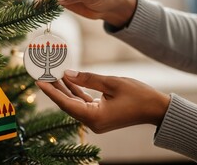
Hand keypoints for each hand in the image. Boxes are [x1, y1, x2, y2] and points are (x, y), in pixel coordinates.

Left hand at [36, 69, 170, 132]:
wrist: (156, 108)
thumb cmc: (138, 95)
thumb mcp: (112, 83)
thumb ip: (88, 78)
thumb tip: (68, 74)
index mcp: (95, 117)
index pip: (67, 103)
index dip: (52, 92)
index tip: (39, 81)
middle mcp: (93, 122)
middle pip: (68, 104)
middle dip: (56, 89)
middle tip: (43, 74)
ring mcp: (97, 120)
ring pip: (75, 103)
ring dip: (65, 90)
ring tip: (53, 74)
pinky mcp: (101, 115)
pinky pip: (84, 104)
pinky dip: (77, 92)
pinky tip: (69, 80)